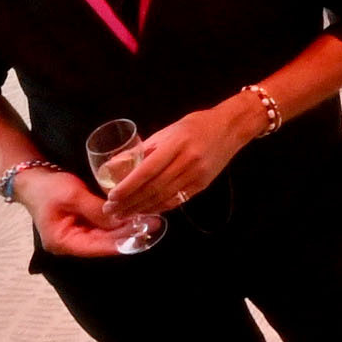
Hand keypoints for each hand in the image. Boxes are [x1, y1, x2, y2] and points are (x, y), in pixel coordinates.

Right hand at [9, 165, 139, 259]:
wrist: (33, 178)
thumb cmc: (49, 188)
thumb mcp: (72, 196)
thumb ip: (96, 210)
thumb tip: (121, 220)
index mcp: (63, 242)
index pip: (96, 247)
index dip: (120, 242)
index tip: (142, 235)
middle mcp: (71, 243)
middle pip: (103, 243)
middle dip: (127, 235)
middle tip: (153, 224)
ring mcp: (77, 235)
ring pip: (105, 236)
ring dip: (125, 229)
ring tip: (150, 221)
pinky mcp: (83, 225)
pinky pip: (102, 228)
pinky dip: (117, 222)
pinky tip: (135, 216)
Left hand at [104, 99, 254, 216]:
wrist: (230, 128)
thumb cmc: (195, 126)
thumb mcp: (168, 131)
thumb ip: (143, 149)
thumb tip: (114, 165)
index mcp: (176, 144)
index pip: (147, 170)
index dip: (128, 186)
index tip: (111, 197)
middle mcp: (187, 161)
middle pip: (154, 188)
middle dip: (130, 202)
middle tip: (111, 211)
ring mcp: (197, 175)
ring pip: (164, 197)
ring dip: (142, 209)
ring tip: (124, 215)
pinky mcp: (202, 185)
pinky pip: (177, 200)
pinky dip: (159, 208)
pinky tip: (146, 212)